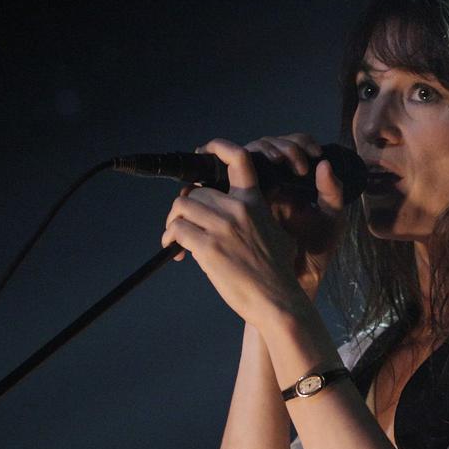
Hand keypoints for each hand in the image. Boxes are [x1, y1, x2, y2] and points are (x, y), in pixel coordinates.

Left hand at [162, 136, 344, 322]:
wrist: (277, 301)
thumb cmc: (278, 274)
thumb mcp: (278, 235)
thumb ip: (259, 218)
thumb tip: (240, 216)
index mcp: (255, 202)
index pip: (238, 160)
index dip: (218, 147)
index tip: (203, 151)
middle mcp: (238, 209)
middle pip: (196, 192)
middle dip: (185, 208)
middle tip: (182, 225)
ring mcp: (222, 227)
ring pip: (182, 207)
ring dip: (174, 222)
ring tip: (175, 240)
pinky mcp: (208, 247)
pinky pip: (177, 230)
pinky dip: (170, 239)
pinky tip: (175, 253)